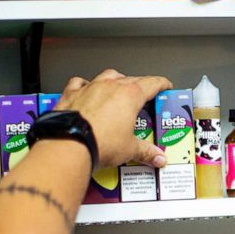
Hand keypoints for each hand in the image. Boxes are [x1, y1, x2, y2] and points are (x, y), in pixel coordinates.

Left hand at [55, 69, 173, 168]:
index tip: (164, 86)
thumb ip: (146, 152)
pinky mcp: (72, 94)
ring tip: (118, 91)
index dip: (161, 84)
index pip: (152, 83)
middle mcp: (110, 86)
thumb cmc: (100, 142)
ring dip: (115, 81)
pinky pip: (80, 83)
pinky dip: (86, 85)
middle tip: (143, 97)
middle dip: (139, 86)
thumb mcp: (130, 149)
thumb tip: (157, 157)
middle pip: (131, 79)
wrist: (70, 144)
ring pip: (107, 76)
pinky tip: (87, 90)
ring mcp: (90, 88)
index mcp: (130, 95)